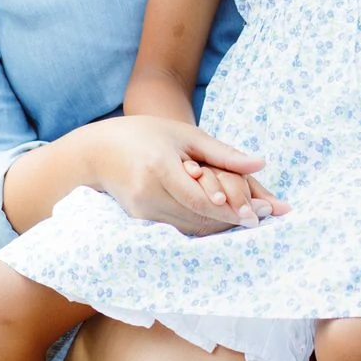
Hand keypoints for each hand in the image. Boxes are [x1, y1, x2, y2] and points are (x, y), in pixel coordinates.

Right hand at [87, 115, 280, 236]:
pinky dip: (200, 224)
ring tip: (247, 220)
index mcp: (159, 167)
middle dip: (230, 220)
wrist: (99, 151)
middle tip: (261, 219)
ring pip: (189, 226)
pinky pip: (177, 226)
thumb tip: (261, 163)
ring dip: (218, 225)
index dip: (229, 209)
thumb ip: (223, 153)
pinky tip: (221, 220)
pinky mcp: (138, 220)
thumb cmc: (148, 134)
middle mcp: (147, 193)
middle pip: (197, 217)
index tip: (256, 215)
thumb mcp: (187, 136)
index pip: (199, 198)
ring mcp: (140, 210)